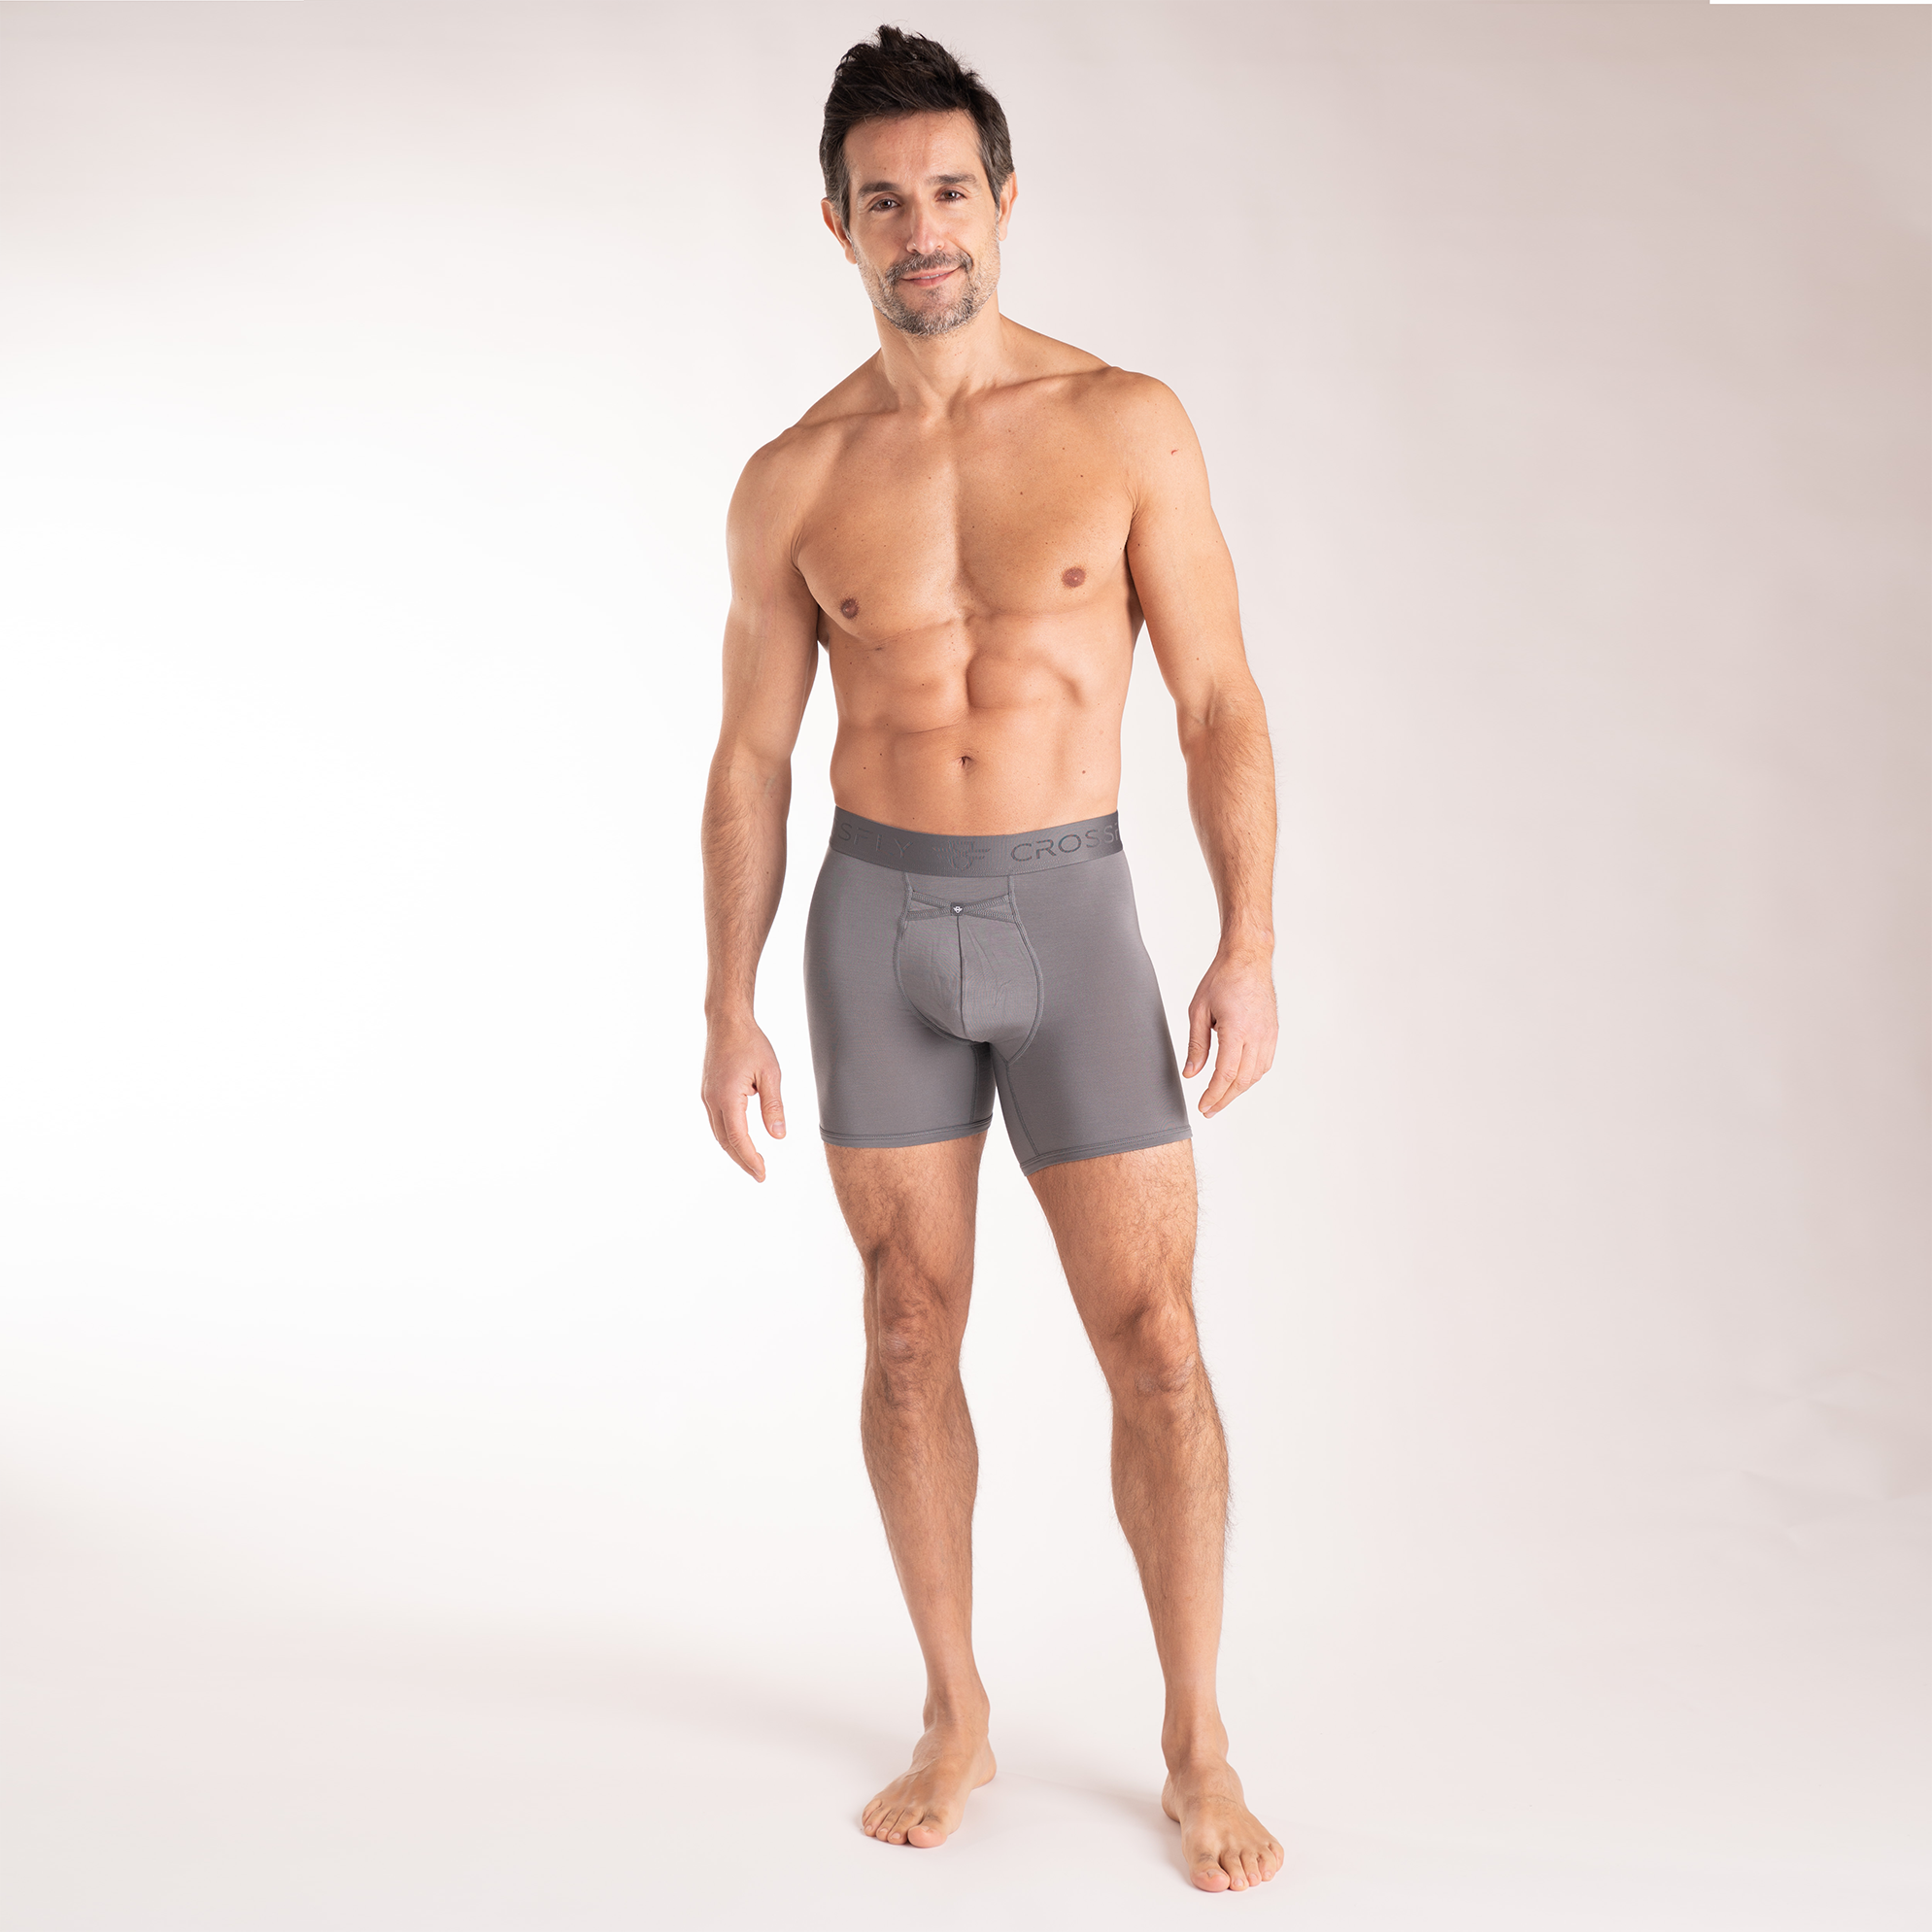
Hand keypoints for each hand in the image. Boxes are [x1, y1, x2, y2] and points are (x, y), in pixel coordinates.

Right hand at [701, 1013, 785, 1180]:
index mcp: (727, 1097)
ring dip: (735, 1150)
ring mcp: (707, 1096)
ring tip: (752, 1162)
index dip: (751, 1159)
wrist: (727, 1021)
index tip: (762, 1174)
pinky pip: (717, 1122)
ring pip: (719, 1133)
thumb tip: (778, 1135)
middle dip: (742, 1161)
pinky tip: (741, 1140)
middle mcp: (712, 1100)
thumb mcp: (770, 1073)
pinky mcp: (708, 1092)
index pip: (739, 1139)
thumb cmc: (750, 1043)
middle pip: (726, 1141)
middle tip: (759, 1175)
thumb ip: (773, 1106)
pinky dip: (729, 1136)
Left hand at [1183, 948, 1277, 1116]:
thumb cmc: (1222, 979)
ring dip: (1238, 1090)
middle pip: (1242, 1080)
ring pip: (1256, 1075)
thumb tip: (1191, 1073)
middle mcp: (1257, 1035)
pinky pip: (1264, 1063)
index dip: (1214, 1094)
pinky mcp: (1273, 1032)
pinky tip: (1238, 1080)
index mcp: (1236, 1029)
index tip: (1203, 1106)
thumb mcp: (1198, 1010)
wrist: (1248, 959)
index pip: (1225, 1074)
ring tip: (1221, 1097)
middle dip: (1225, 1099)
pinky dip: (1251, 1077)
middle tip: (1209, 1109)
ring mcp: (1268, 1034)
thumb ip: (1196, 1044)